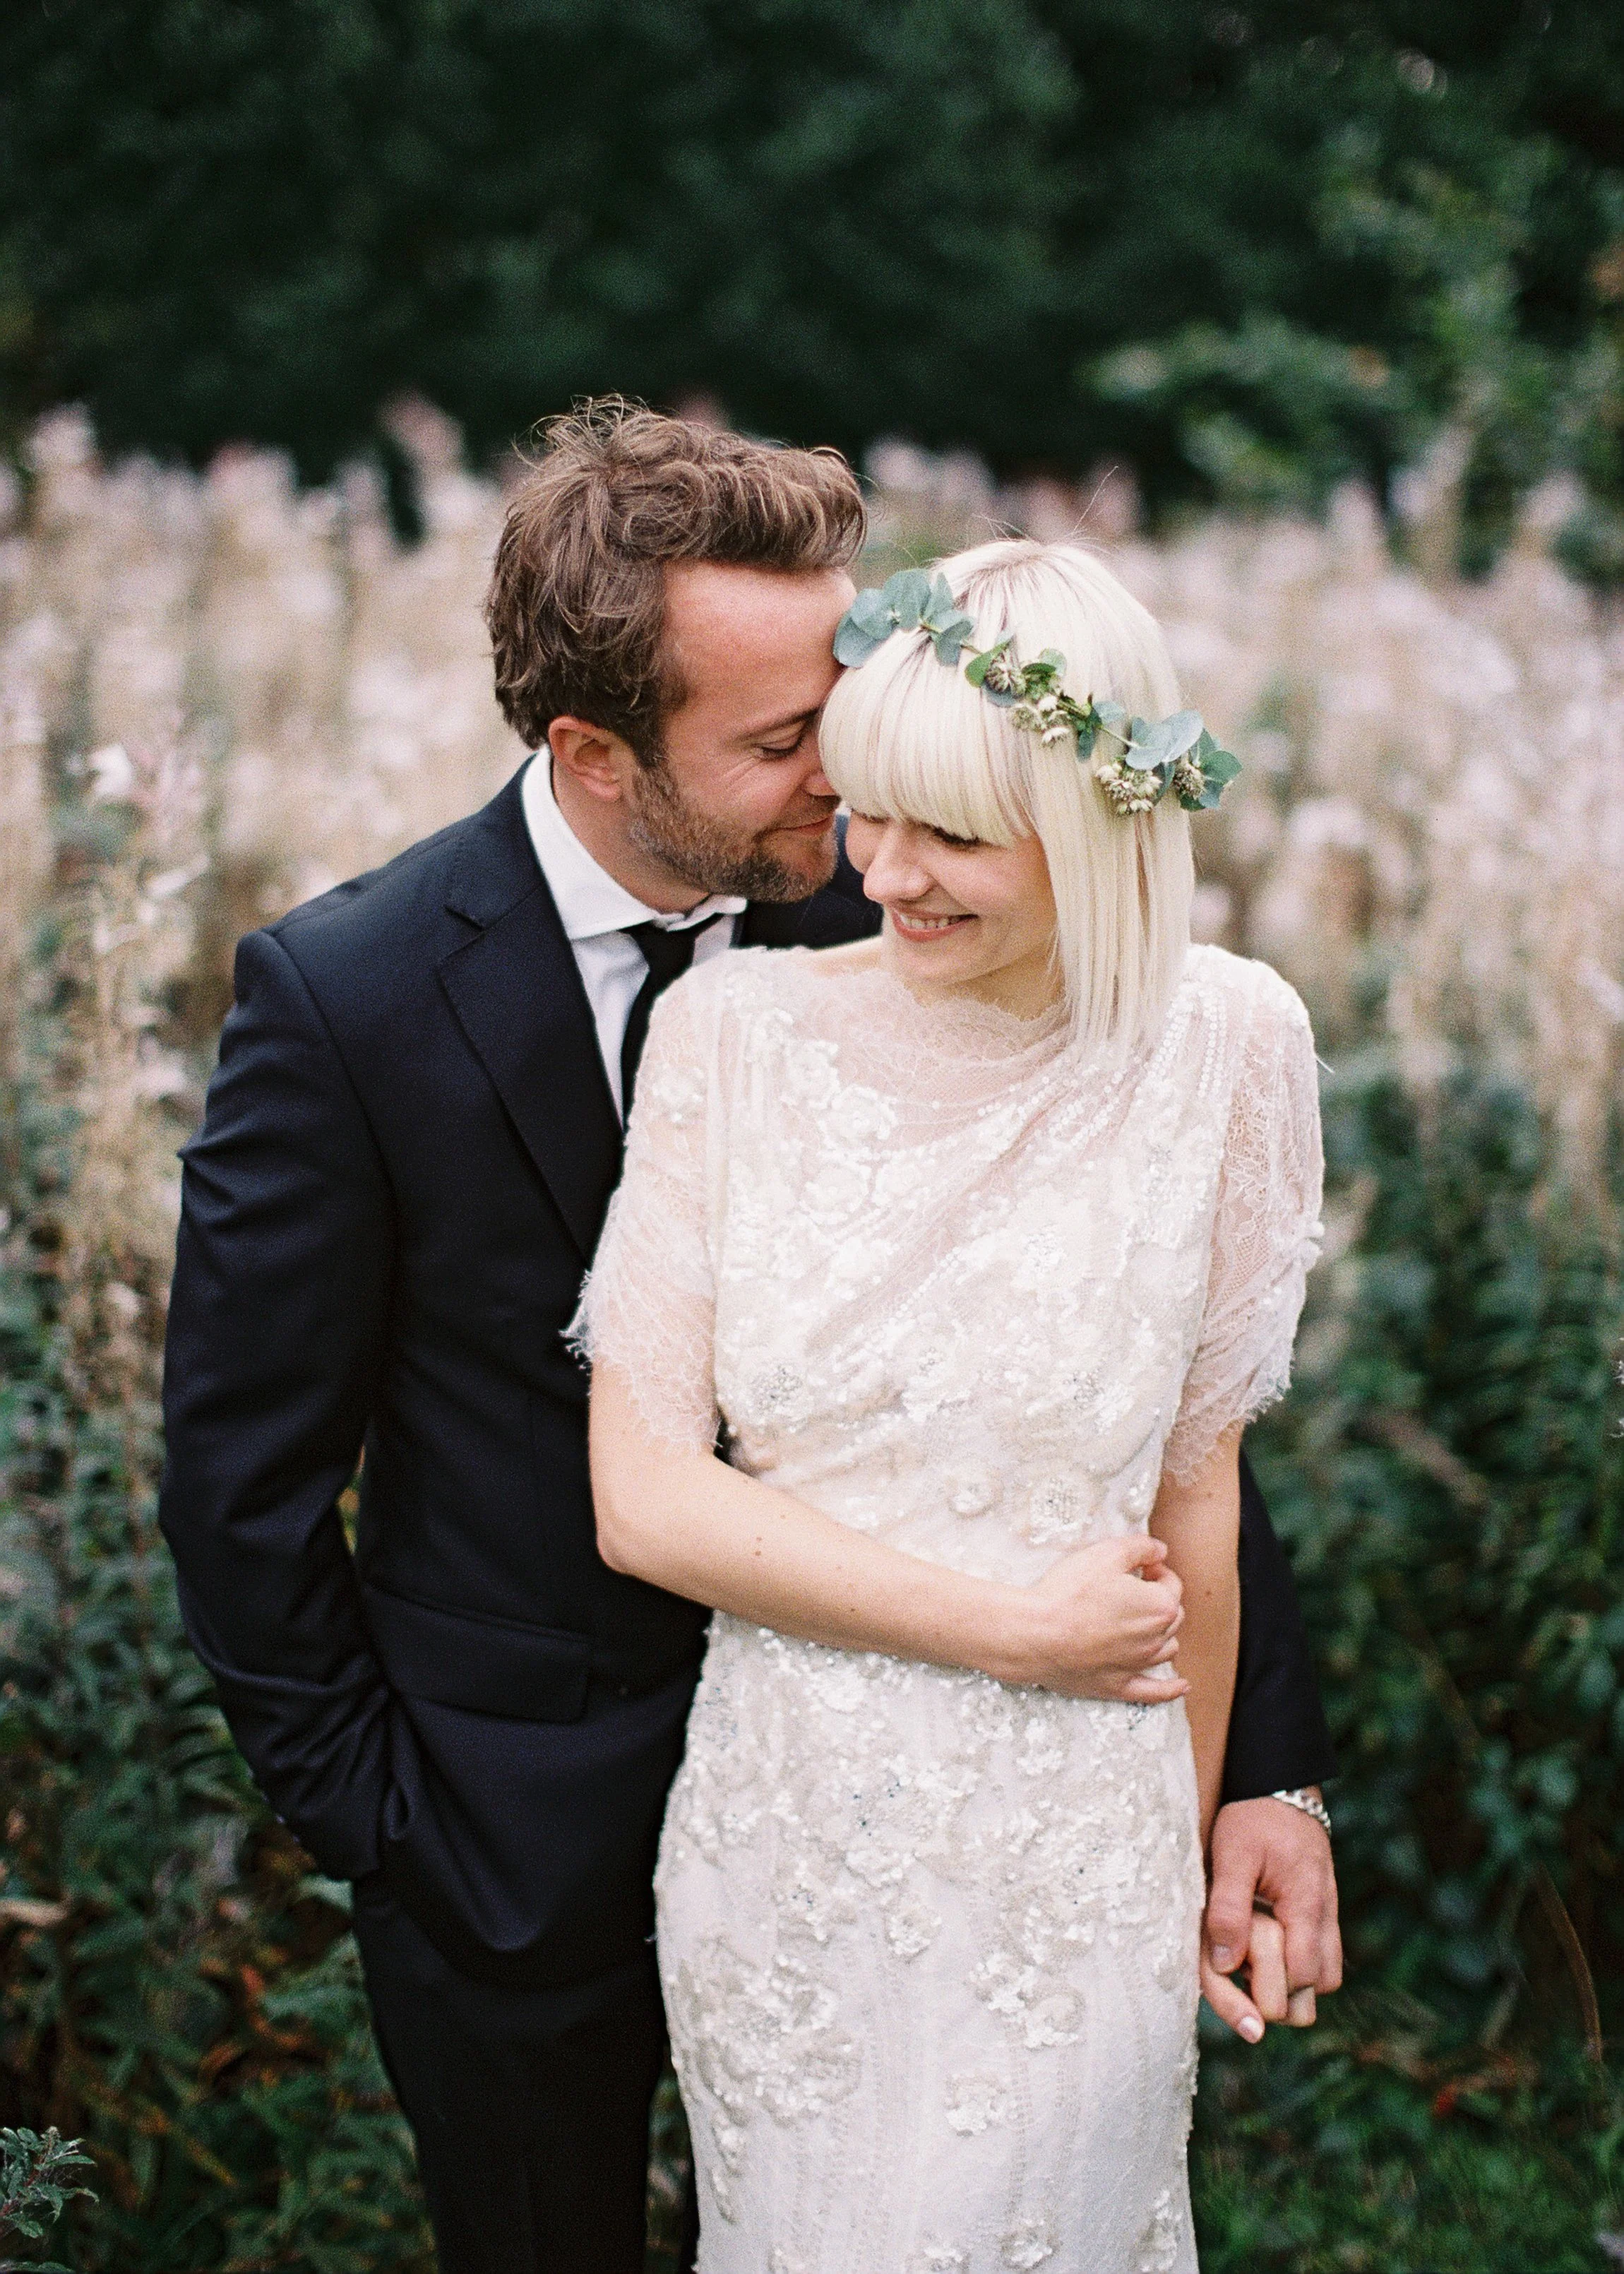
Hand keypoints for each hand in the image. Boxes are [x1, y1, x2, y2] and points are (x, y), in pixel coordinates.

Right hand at [1016, 1534, 1187, 1702]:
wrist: (1035, 1634)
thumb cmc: (1069, 1592)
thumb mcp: (1106, 1553)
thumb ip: (1140, 1547)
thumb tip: (1160, 1550)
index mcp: (1159, 1606)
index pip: (1172, 1584)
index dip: (1156, 1570)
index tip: (1139, 1566)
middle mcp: (1155, 1639)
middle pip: (1172, 1616)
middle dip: (1159, 1598)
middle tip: (1134, 1587)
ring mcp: (1138, 1665)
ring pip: (1166, 1648)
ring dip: (1162, 1633)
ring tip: (1144, 1621)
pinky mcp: (1118, 1685)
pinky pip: (1153, 1692)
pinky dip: (1170, 1690)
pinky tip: (1181, 1686)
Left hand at [1200, 1794, 1341, 2041]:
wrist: (1281, 1783)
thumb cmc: (1253, 1817)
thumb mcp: (1231, 1855)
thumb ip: (1228, 1909)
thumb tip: (1224, 1965)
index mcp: (1306, 1905)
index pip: (1303, 1978)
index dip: (1270, 1991)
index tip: (1237, 1977)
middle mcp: (1325, 1915)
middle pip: (1320, 1988)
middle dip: (1285, 1993)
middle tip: (1246, 1972)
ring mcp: (1328, 1913)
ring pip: (1325, 1975)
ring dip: (1293, 1979)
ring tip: (1253, 1959)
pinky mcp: (1323, 1909)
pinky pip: (1322, 1955)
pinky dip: (1297, 1960)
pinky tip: (1264, 1944)